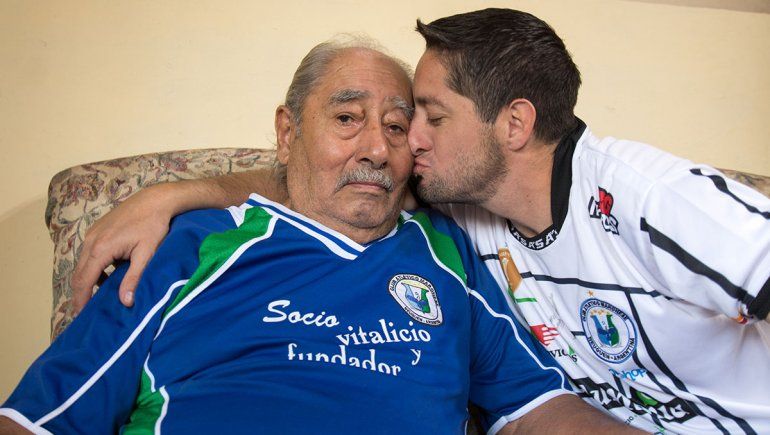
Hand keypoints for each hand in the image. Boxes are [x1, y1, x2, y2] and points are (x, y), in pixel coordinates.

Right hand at [70, 185, 173, 312]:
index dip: (81, 299)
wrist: (155, 199)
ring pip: (83, 263)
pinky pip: (89, 254)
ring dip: (88, 280)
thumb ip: (134, 278)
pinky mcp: (97, 230)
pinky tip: (106, 277)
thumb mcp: (147, 253)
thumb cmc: (153, 225)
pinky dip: (93, 268)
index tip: (81, 316)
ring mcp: (92, 233)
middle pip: (79, 273)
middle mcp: (91, 240)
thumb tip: (125, 302)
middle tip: (86, 312)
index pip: (84, 280)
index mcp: (101, 248)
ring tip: (96, 298)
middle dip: (81, 293)